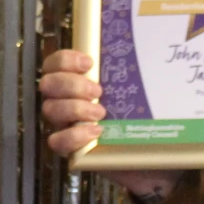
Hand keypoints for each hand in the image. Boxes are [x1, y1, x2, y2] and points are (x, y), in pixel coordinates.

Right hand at [39, 49, 181, 203]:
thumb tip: (152, 43)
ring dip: (74, 108)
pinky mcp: (72, 150)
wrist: (155, 161)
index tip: (90, 63)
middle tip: (98, 92)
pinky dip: (73, 135)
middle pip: (48, 84)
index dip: (64, 60)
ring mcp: (67, 126)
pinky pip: (57, 141)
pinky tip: (96, 132)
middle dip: (71, 85)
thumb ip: (134, 72)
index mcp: (79, 82)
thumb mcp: (142, 92)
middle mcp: (67, 101)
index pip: (54, 64)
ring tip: (100, 113)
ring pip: (50, 109)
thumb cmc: (146, 121)